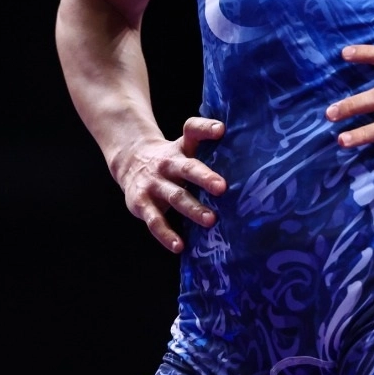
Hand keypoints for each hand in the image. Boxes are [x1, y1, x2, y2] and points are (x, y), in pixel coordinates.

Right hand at [112, 117, 225, 252]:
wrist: (130, 161)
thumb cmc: (170, 159)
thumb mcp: (185, 147)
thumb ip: (207, 151)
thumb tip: (243, 159)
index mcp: (180, 148)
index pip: (192, 130)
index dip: (206, 128)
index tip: (220, 130)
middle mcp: (167, 163)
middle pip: (187, 168)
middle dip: (204, 177)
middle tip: (222, 188)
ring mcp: (153, 183)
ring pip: (175, 196)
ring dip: (192, 209)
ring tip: (211, 220)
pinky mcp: (141, 203)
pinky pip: (155, 221)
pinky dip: (166, 235)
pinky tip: (179, 246)